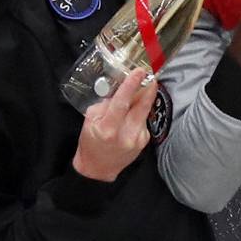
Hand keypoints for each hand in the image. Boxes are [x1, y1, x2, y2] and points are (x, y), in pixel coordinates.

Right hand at [72, 67, 159, 181]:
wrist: (98, 169)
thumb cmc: (90, 143)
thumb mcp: (90, 121)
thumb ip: (105, 105)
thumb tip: (119, 91)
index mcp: (109, 128)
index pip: (122, 102)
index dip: (131, 85)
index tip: (139, 72)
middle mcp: (126, 134)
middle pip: (142, 106)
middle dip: (148, 88)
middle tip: (150, 74)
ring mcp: (138, 139)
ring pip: (144, 112)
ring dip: (145, 98)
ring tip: (144, 86)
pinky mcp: (144, 141)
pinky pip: (143, 120)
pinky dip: (139, 113)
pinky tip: (133, 113)